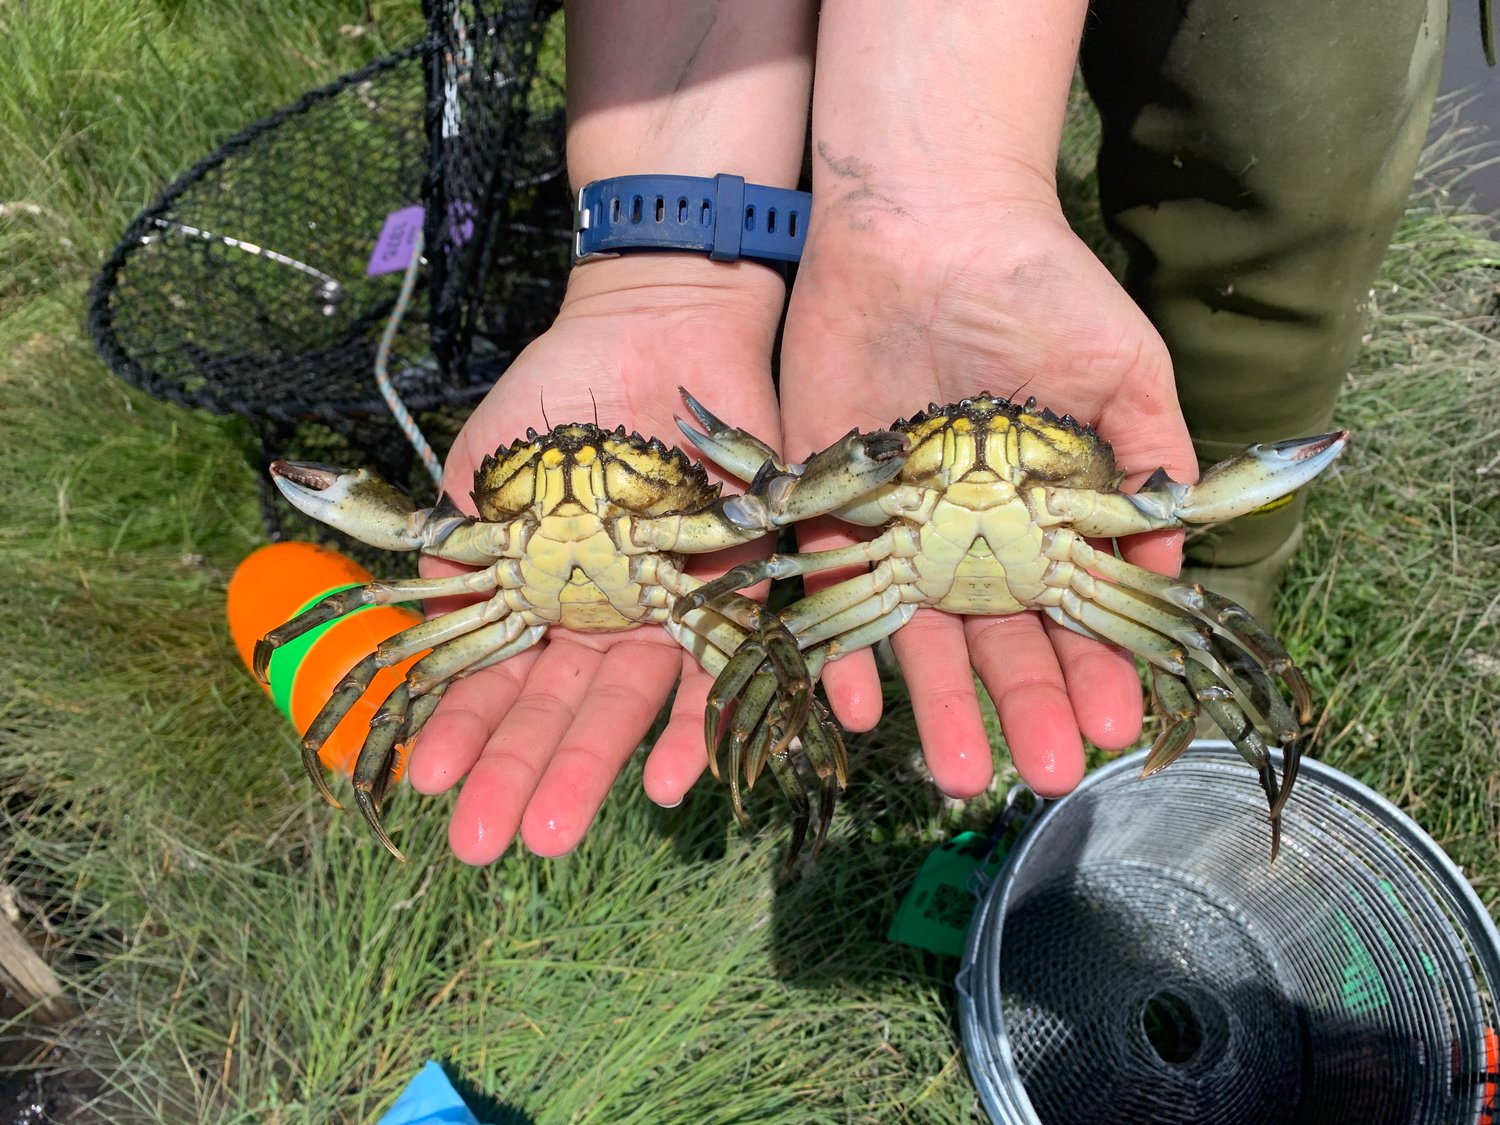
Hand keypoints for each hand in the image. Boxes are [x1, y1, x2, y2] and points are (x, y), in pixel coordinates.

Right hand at [405, 257, 784, 862]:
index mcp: (543, 604)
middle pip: (564, 712)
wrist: (651, 331)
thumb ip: (455, 553)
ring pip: (635, 706)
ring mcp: (668, 611)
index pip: (500, 684)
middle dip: (523, 775)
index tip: (424, 780)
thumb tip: (416, 626)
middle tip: (484, 844)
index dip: (464, 732)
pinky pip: (726, 666)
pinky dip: (704, 721)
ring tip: (557, 828)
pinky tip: (671, 778)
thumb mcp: (485, 482)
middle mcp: (605, 622)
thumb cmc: (555, 407)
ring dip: (597, 767)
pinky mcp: (735, 588)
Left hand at [779, 195, 1194, 799]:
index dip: (1095, 667)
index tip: (1115, 726)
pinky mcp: (825, 501)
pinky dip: (840, 647)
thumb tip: (1176, 569)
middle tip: (1042, 772)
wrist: (927, 222)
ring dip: (938, 704)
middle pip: (995, 638)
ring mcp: (895, 526)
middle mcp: (968, 534)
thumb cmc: (1039, 288)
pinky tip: (860, 707)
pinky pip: (828, 587)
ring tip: (960, 773)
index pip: (1071, 611)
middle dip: (1023, 705)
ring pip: (915, 633)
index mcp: (1041, 514)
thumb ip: (1149, 465)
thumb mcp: (1123, 372)